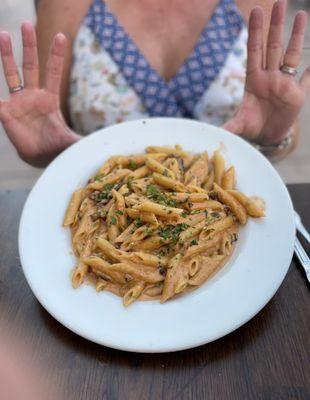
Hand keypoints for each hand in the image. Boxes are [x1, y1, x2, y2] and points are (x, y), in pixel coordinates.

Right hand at [0, 22, 79, 166]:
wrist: (40, 158)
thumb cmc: (56, 148)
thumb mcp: (74, 142)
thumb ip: (87, 140)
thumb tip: (111, 145)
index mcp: (49, 100)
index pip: (53, 72)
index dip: (56, 55)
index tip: (61, 36)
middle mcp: (33, 96)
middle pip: (30, 66)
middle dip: (29, 45)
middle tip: (26, 23)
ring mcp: (18, 102)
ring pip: (11, 73)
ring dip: (6, 55)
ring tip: (3, 33)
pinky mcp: (6, 112)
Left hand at [223, 0, 309, 144]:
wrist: (267, 136)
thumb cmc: (251, 125)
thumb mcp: (239, 126)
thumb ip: (229, 127)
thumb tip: (215, 133)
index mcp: (254, 80)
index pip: (254, 51)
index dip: (255, 32)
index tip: (256, 11)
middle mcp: (270, 77)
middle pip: (273, 46)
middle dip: (276, 25)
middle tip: (280, 2)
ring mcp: (285, 84)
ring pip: (292, 55)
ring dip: (297, 36)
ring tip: (301, 14)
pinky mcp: (297, 95)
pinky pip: (306, 78)